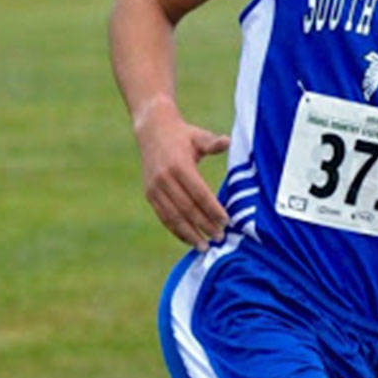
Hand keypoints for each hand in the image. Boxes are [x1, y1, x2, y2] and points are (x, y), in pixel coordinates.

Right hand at [135, 100, 230, 248]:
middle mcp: (164, 178)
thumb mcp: (198, 136)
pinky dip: (176, 230)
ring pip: (174, 216)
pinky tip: (189, 240)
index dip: (213, 209)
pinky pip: (164, 217)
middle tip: (220, 238)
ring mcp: (155, 188)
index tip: (226, 222)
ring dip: (190, 234)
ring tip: (205, 247)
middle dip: (204, 225)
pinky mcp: (150, 195)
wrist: (152, 131)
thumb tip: (228, 141)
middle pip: (187, 208)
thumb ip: (213, 143)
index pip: (199, 193)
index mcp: (179, 165)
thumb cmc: (183, 135)